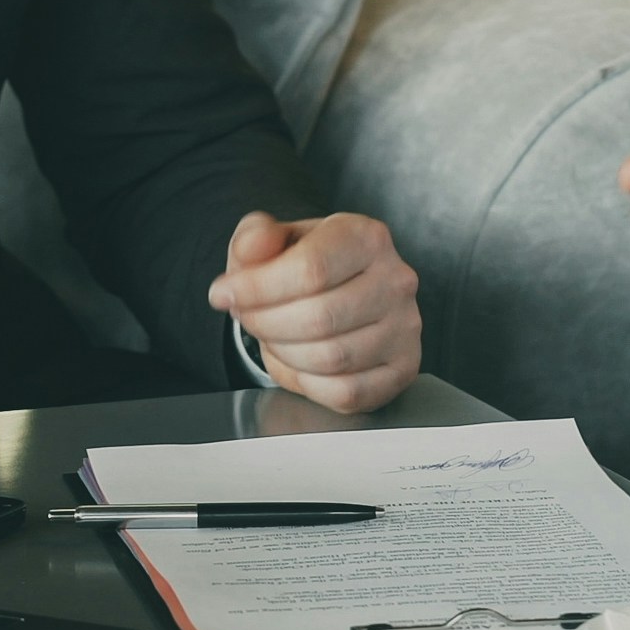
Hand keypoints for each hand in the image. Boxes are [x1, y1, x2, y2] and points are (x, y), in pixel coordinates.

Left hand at [209, 212, 420, 413]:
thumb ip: (256, 237)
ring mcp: (405, 328)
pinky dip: (309, 384)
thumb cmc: (305, 265)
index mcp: (366, 237)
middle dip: (266, 324)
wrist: (339, 289)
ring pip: (331, 358)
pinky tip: (298, 362)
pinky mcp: (403, 368)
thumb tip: (253, 248)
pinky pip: (346, 392)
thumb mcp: (273, 239)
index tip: (223, 295)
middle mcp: (396, 280)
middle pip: (319, 317)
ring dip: (285, 353)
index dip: (257, 289)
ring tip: (273, 336)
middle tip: (247, 317)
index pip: (311, 269)